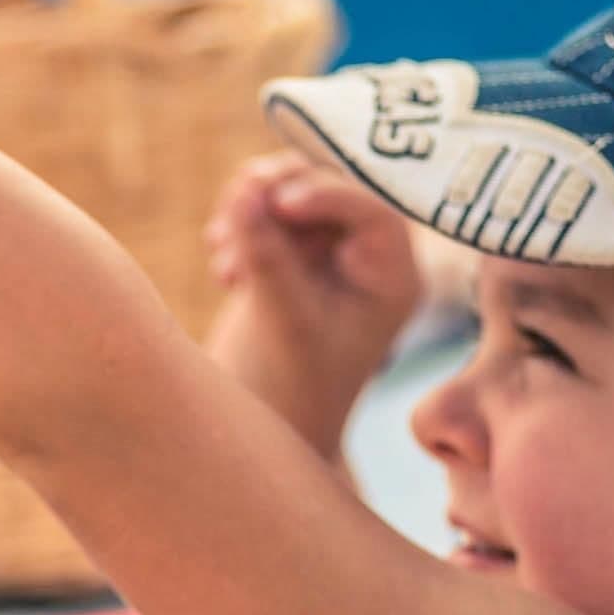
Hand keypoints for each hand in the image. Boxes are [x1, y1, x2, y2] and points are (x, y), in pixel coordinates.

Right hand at [203, 152, 425, 447]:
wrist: (258, 427)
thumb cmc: (286, 389)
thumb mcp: (281, 320)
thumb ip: (267, 253)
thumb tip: (248, 187)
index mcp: (391, 279)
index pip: (372, 211)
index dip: (326, 195)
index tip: (277, 203)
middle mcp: (366, 261)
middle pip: (328, 191)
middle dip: (276, 197)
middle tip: (234, 215)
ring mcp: (325, 257)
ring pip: (290, 194)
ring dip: (250, 208)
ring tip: (222, 251)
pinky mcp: (289, 258)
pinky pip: (264, 213)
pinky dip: (238, 225)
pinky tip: (223, 270)